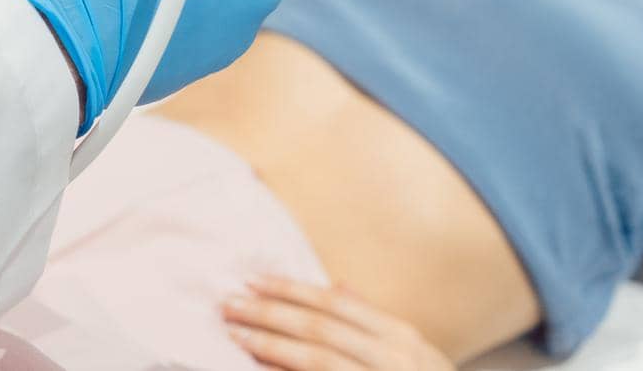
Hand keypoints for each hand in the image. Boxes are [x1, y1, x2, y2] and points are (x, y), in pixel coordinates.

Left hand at [223, 277, 452, 370]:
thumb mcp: (413, 353)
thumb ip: (372, 321)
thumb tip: (336, 286)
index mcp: (400, 336)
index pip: (335, 304)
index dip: (291, 289)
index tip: (252, 280)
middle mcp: (392, 358)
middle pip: (319, 328)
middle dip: (269, 313)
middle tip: (229, 304)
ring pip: (316, 359)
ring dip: (271, 345)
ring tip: (236, 334)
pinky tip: (260, 368)